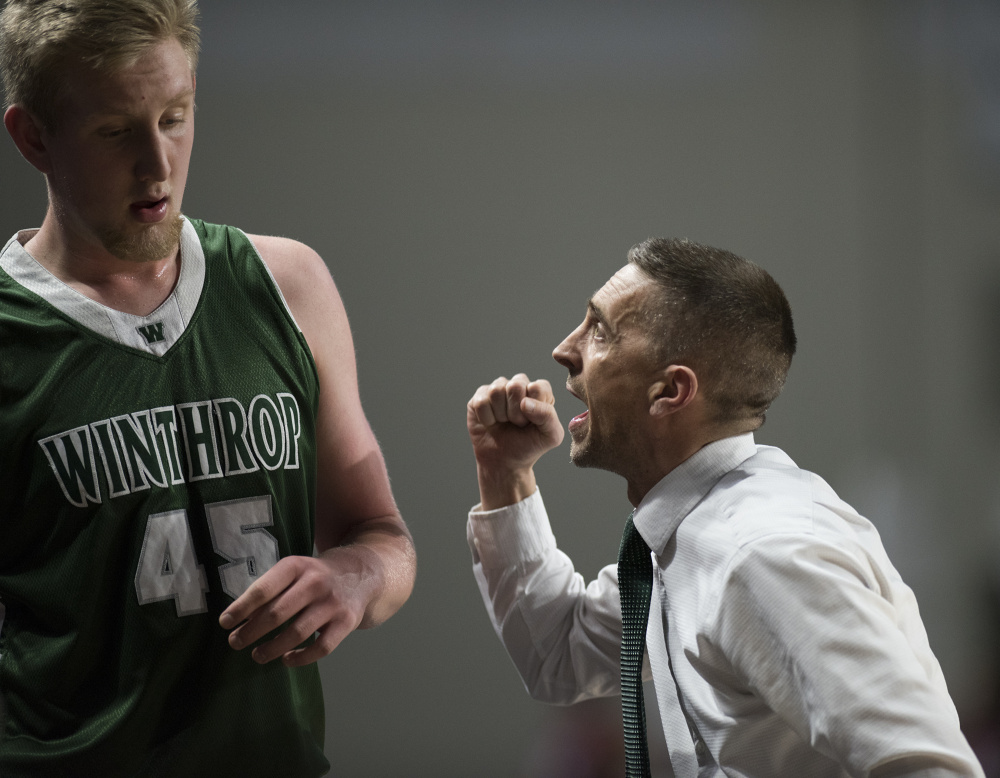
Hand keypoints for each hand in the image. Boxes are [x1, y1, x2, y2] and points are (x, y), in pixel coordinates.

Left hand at [219, 548, 370, 665]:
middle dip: (251, 631)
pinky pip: (321, 647)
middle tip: (236, 642)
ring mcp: (333, 603)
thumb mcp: (294, 571)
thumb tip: (238, 620)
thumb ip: (270, 591)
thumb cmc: (315, 576)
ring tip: (257, 655)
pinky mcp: (347, 622)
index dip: (241, 609)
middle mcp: (316, 582)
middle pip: (277, 613)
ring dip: (272, 648)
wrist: (361, 573)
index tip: (225, 623)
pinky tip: (286, 659)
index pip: (263, 589)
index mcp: (297, 566)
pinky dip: (301, 658)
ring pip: (297, 633)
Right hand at [467, 374, 563, 508]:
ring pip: (496, 391)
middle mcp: (519, 385)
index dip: (534, 408)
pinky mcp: (480, 397)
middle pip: (515, 385)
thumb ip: (548, 416)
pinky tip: (491, 423)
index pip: (537, 387)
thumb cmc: (529, 446)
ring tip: (504, 423)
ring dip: (500, 415)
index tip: (532, 422)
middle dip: (515, 412)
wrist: (504, 462)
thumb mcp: (550, 436)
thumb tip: (524, 402)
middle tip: (517, 424)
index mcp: (540, 391)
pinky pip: (480, 401)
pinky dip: (486, 418)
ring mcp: (498, 389)